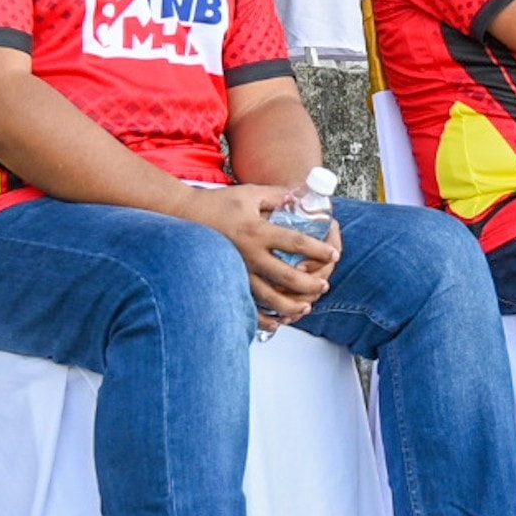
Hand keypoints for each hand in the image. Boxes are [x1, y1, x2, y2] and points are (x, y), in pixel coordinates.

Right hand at [178, 184, 339, 328]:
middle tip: (324, 285)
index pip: (295, 243)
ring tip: (306, 306)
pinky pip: (248, 307)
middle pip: (287, 277)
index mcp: (257, 231)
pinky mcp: (228, 283)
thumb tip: (303, 196)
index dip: (318, 250)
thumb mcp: (251, 194)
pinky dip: (264, 318)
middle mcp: (249, 255)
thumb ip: (278, 196)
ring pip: (269, 299)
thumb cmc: (218, 204)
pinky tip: (278, 321)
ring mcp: (238, 272)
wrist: (183, 217)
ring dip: (292, 305)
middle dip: (310, 284)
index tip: (333, 254)